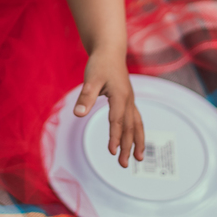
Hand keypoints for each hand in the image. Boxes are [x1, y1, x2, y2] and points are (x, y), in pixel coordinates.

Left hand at [74, 52, 143, 166]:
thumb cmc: (99, 64)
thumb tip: (78, 114)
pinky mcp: (128, 100)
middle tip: (124, 165)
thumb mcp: (90, 79)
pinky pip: (136, 119)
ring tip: (138, 159)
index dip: (115, 136)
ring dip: (137, 142)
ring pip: (136, 125)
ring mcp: (130, 100)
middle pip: (129, 127)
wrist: (110, 51)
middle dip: (127, 146)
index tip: (112, 152)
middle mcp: (128, 100)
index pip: (117, 121)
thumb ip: (85, 97)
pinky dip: (137, 132)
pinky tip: (136, 141)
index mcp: (120, 96)